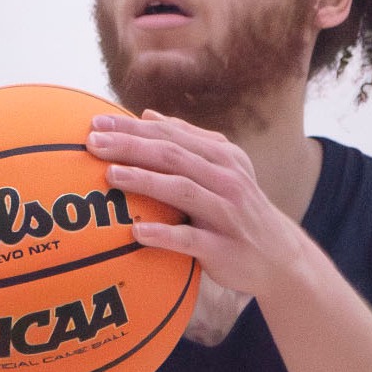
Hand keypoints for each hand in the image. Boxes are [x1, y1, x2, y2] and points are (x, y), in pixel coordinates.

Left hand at [84, 110, 304, 297]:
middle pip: (173, 157)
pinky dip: (164, 235)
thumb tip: (146, 115)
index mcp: (222, 157)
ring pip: (182, 191)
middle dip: (131, 147)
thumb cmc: (239, 209)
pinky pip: (191, 240)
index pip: (170, 136)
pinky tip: (137, 231)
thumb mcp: (223, 168)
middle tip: (93, 143)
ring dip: (145, 181)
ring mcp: (227, 214)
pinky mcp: (224, 249)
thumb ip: (187, 140)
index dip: (132, 128)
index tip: (95, 124)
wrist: (279, 257)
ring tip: (111, 176)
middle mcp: (227, 179)